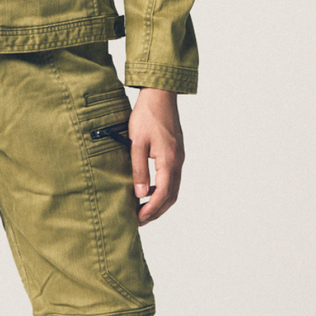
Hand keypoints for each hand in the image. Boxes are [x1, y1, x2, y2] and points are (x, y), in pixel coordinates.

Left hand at [128, 89, 184, 224]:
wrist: (160, 95)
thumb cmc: (146, 116)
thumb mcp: (136, 143)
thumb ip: (138, 169)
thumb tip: (139, 194)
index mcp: (169, 160)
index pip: (163, 194)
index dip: (151, 209)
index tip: (138, 219)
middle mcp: (178, 162)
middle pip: (171, 196)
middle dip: (156, 211)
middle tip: (139, 220)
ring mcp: (179, 158)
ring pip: (173, 189)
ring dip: (159, 202)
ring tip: (142, 209)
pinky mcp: (176, 154)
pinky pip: (172, 178)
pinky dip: (162, 190)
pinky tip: (148, 190)